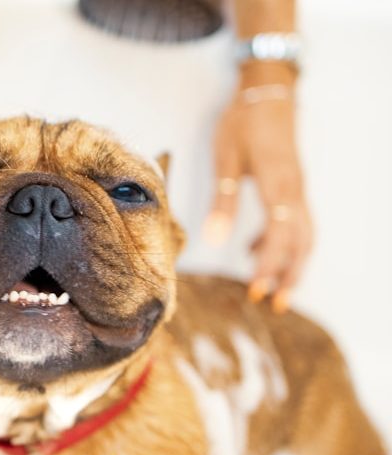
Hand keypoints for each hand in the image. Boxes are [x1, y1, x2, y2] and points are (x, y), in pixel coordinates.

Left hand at [205, 62, 313, 312]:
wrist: (268, 90)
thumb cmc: (244, 121)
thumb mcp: (226, 157)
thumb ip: (222, 199)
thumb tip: (213, 238)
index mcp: (279, 187)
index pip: (280, 238)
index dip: (270, 267)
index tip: (256, 291)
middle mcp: (295, 192)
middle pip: (301, 243)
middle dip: (289, 275)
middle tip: (276, 304)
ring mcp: (297, 188)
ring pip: (303, 235)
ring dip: (290, 263)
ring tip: (273, 288)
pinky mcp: (292, 184)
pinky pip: (295, 221)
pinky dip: (281, 241)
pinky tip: (253, 249)